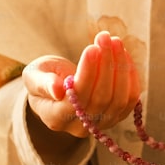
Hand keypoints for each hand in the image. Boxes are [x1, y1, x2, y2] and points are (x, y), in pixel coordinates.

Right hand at [24, 31, 139, 137]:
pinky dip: (131, 75)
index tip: (91, 48)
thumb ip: (42, 83)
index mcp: (55, 118)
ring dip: (121, 67)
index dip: (88, 73)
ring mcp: (100, 124)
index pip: (77, 97)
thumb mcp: (34, 76)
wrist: (56, 89)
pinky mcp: (116, 116)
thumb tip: (56, 90)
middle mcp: (79, 127)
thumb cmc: (43, 78)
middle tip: (104, 37)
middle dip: (106, 65)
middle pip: (101, 98)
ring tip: (114, 41)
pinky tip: (123, 54)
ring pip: (119, 99)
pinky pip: (131, 99)